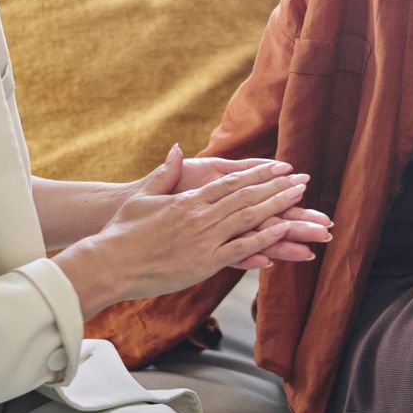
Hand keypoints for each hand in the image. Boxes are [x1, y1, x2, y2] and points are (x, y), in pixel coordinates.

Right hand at [57, 148, 315, 313]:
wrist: (110, 261)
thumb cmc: (123, 231)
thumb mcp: (146, 196)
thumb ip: (165, 172)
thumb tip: (177, 150)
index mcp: (190, 200)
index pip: (233, 183)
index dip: (260, 175)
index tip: (281, 169)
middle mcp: (202, 216)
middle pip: (248, 198)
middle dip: (278, 189)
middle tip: (303, 182)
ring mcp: (205, 239)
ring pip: (249, 221)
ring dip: (278, 210)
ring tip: (302, 203)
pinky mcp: (204, 263)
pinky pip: (241, 250)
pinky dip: (263, 241)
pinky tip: (283, 235)